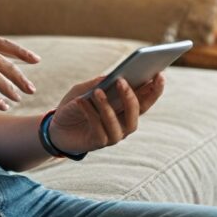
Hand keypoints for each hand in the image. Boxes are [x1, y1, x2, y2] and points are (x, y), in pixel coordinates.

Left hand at [47, 73, 165, 155]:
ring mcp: (114, 135)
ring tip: (98, 92)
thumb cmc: (76, 104)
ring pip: (119, 123)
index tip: (159, 73)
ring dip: (108, 107)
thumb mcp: (83, 89)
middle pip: (138, 111)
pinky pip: (98, 129)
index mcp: (127, 107)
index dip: (155, 87)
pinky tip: (82, 102)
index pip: (146, 97)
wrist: (57, 126)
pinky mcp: (98, 143)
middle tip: (122, 81)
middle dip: (132, 96)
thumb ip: (97, 83)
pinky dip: (90, 114)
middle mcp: (125, 122)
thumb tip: (111, 77)